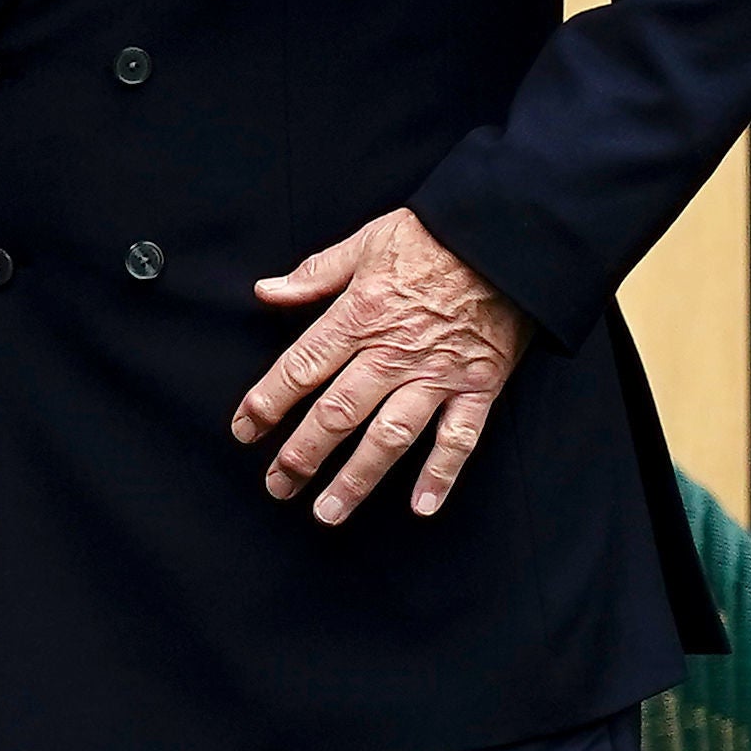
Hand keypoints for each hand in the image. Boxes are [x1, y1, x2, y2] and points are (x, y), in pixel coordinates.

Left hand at [234, 208, 532, 523]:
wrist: (506, 239)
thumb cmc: (434, 238)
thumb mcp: (365, 242)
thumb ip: (314, 274)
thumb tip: (266, 291)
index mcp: (359, 316)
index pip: (301, 368)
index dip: (267, 402)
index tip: (244, 430)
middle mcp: (393, 354)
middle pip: (337, 413)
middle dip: (302, 454)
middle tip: (277, 485)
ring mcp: (437, 375)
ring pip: (389, 438)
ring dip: (357, 479)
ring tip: (327, 512)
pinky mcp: (479, 387)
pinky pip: (459, 440)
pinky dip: (441, 476)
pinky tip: (420, 506)